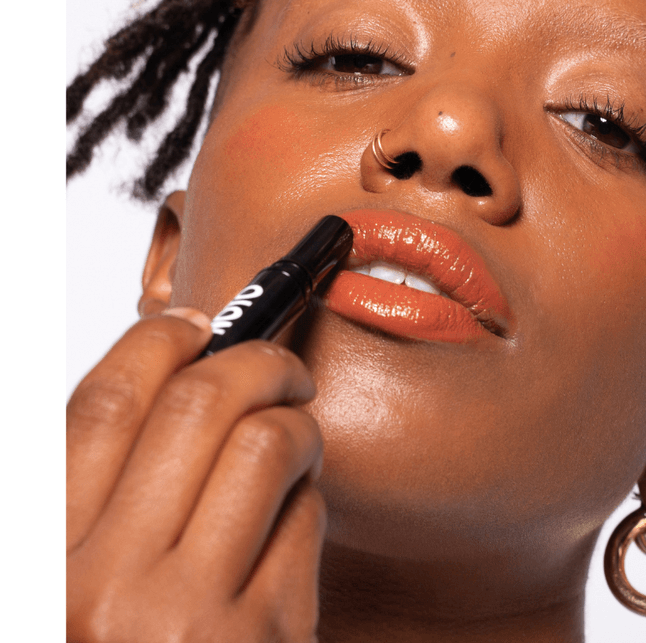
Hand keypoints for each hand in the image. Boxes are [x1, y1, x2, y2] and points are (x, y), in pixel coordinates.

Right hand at [67, 308, 323, 641]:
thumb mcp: (70, 587)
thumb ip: (98, 499)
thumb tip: (168, 376)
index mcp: (40, 562)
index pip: (106, 402)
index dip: (162, 342)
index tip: (198, 327)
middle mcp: (104, 592)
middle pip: (200, 403)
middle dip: (256, 358)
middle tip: (279, 364)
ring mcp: (191, 623)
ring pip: (267, 443)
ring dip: (295, 423)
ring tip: (294, 437)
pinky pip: (307, 518)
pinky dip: (309, 499)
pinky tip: (294, 520)